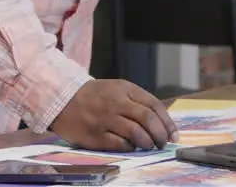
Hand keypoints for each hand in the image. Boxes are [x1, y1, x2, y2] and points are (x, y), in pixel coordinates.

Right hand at [50, 79, 178, 151]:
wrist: (63, 99)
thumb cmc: (95, 96)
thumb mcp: (117, 89)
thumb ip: (137, 101)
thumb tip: (160, 122)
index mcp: (125, 89)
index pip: (153, 104)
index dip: (166, 121)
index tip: (173, 134)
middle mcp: (116, 102)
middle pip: (147, 118)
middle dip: (160, 133)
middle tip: (163, 143)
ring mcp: (105, 119)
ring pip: (135, 132)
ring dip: (147, 142)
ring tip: (149, 146)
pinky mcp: (95, 135)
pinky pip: (119, 143)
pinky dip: (130, 147)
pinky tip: (131, 147)